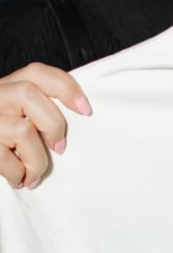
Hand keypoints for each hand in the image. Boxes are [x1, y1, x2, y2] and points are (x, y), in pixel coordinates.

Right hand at [0, 64, 91, 189]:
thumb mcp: (13, 117)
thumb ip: (35, 111)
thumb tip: (75, 119)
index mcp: (4, 88)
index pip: (36, 73)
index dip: (66, 87)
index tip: (85, 110)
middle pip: (29, 94)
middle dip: (53, 125)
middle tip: (59, 149)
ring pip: (22, 130)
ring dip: (37, 160)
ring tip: (34, 173)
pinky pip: (5, 157)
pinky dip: (18, 174)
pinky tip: (18, 179)